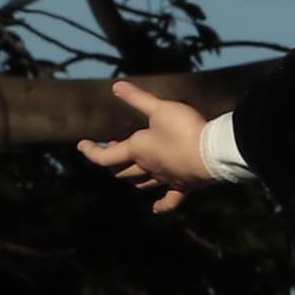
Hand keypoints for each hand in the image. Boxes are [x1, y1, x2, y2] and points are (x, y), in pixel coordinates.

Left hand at [79, 78, 214, 215]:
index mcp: (137, 149)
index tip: (81, 144)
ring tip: (130, 169)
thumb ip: (138, 98)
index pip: (104, 156)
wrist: (212, 152)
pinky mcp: (183, 186)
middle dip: (112, 161)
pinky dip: (161, 205)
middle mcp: (147, 168)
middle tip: (113, 148)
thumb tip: (116, 86)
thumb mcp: (160, 108)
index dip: (91, 151)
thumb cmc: (184, 129)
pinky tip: (155, 209)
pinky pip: (169, 200)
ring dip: (131, 178)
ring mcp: (164, 179)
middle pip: (121, 171)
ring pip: (140, 184)